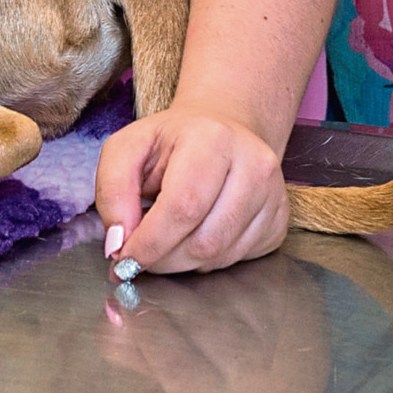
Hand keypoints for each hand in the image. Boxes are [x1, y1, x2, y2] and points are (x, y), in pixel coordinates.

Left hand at [93, 102, 291, 274]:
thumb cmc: (171, 141)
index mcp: (213, 139)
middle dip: (163, 259)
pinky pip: (239, 260)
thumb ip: (112, 190)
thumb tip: (118, 242)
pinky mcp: (279, 220)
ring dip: (183, 262)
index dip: (150, 242)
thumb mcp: (127, 148)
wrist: (222, 129)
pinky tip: (195, 235)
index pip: (183, 206)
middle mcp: (254, 165)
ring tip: (167, 239)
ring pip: (221, 257)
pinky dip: (207, 260)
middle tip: (139, 256)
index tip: (124, 257)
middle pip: (204, 241)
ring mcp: (273, 194)